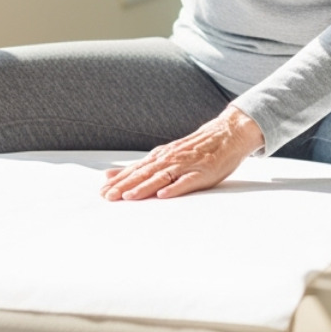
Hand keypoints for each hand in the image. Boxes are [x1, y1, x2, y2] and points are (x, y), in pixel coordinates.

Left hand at [101, 106, 264, 200]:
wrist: (227, 134)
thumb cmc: (195, 148)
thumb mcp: (165, 155)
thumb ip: (139, 166)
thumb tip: (109, 174)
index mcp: (160, 157)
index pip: (135, 169)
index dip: (118, 181)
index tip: (102, 191)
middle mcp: (170, 159)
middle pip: (144, 174)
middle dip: (125, 186)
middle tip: (108, 196)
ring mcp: (186, 166)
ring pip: (161, 178)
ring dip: (144, 187)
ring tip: (129, 197)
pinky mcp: (202, 172)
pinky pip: (187, 182)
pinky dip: (175, 188)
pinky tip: (164, 195)